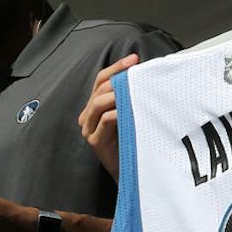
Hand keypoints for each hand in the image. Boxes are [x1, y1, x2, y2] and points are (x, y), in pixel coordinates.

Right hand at [79, 54, 138, 172]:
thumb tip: (143, 72)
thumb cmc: (133, 141)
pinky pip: (104, 121)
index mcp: (94, 107)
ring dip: (117, 94)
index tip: (134, 59)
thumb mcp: (131, 113)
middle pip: (99, 90)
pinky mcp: (95, 142)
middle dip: (118, 80)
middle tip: (138, 75)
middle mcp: (88, 117)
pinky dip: (117, 113)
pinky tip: (129, 110)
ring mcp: (89, 130)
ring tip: (135, 90)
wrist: (132, 172)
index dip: (116, 67)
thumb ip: (130, 96)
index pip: (100, 80)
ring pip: (98, 103)